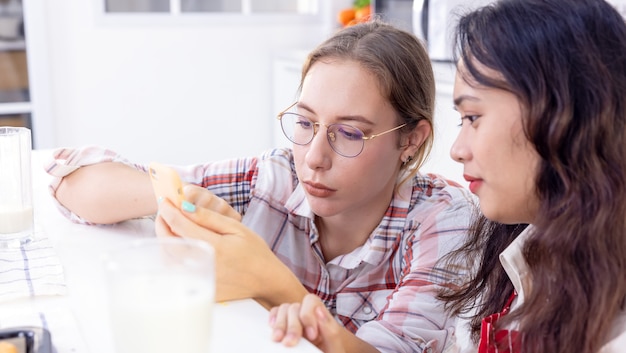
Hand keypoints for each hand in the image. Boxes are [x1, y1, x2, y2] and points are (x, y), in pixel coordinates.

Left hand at [154, 189, 305, 304]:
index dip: (169, 210)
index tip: (165, 201)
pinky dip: (170, 257)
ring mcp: (199, 279)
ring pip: (168, 258)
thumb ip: (209, 218)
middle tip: (164, 212)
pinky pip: (175, 272)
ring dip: (163, 240)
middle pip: (169, 242)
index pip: (180, 224)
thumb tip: (185, 207)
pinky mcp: (198, 289)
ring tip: (168, 227)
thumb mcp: (236, 228)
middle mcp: (203, 264)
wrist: (266, 281)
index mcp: (214, 246)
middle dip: (162, 224)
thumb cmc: (255, 252)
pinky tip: (176, 247)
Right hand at [269, 294, 344, 352]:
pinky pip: (275, 314)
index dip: (308, 315)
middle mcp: (305, 313)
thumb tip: (319, 311)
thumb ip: (331, 329)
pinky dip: (273, 319)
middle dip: (293, 326)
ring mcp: (293, 318)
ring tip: (279, 339)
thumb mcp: (334, 345)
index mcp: (320, 315)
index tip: (311, 336)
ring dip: (280, 324)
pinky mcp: (283, 325)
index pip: (311, 301)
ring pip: (283, 310)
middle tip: (290, 342)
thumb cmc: (330, 352)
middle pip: (294, 307)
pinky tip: (273, 331)